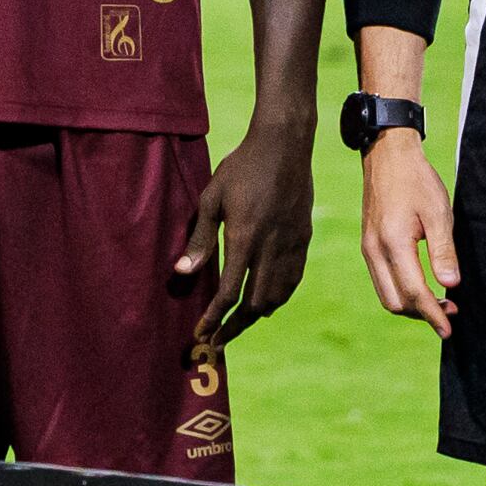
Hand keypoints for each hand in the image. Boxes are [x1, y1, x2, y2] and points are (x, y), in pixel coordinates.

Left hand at [181, 121, 314, 346]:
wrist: (284, 146)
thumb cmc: (241, 168)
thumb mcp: (211, 199)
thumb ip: (199, 239)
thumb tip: (182, 273)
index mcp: (246, 238)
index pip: (230, 292)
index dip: (215, 317)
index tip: (202, 334)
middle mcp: (272, 247)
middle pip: (256, 303)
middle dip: (235, 326)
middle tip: (218, 340)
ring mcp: (292, 244)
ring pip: (278, 295)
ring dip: (257, 314)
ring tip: (238, 324)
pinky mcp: (303, 239)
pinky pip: (293, 279)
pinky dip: (278, 296)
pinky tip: (266, 301)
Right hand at [357, 133, 459, 335]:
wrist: (387, 156)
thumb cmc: (417, 181)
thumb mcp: (439, 212)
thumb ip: (444, 251)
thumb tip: (451, 284)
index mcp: (393, 243)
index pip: (413, 292)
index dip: (433, 314)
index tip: (449, 330)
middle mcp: (374, 250)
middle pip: (395, 302)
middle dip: (422, 314)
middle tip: (450, 312)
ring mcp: (368, 249)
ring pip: (386, 294)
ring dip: (411, 305)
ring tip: (440, 302)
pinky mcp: (369, 245)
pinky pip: (382, 280)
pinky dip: (402, 291)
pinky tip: (422, 285)